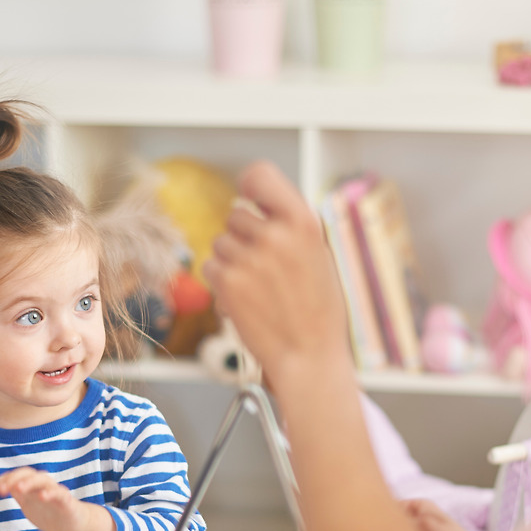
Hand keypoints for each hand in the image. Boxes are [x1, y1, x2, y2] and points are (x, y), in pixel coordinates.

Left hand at [0, 467, 83, 530]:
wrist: (76, 523)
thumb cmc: (51, 513)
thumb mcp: (30, 504)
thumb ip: (18, 495)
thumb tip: (1, 488)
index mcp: (31, 487)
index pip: (13, 477)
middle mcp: (42, 485)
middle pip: (26, 473)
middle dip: (11, 479)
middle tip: (0, 492)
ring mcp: (55, 492)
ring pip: (42, 480)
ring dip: (29, 482)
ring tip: (18, 489)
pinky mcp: (67, 501)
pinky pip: (59, 493)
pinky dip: (50, 493)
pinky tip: (42, 497)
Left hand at [204, 161, 352, 388]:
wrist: (309, 354)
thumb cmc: (318, 309)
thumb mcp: (318, 254)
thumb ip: (289, 226)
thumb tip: (256, 205)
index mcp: (303, 221)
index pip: (261, 175)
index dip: (250, 185)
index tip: (250, 197)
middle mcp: (275, 235)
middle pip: (235, 215)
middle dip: (244, 236)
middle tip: (266, 266)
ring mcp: (249, 258)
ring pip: (221, 242)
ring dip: (232, 261)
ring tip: (259, 287)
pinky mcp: (228, 282)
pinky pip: (211, 266)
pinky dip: (223, 281)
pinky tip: (246, 300)